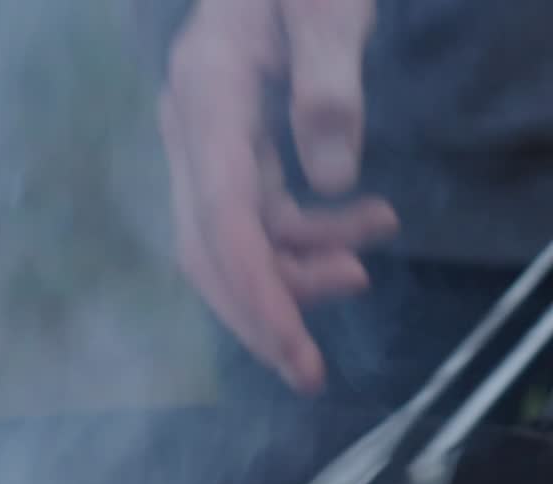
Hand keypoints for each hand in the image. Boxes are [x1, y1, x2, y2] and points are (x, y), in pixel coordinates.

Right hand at [160, 0, 397, 391]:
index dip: (256, 296)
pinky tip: (366, 225)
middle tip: (311, 371)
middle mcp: (192, 135)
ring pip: (238, 247)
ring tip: (367, 262)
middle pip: (209, 254)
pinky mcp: (234, 161)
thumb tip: (335, 179)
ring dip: (301, 273)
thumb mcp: (325, 3)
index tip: (294, 354)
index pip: (221, 222)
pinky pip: (263, 224)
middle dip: (262, 316)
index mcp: (205, 98)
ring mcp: (208, 151)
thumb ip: (330, 78)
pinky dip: (312, 242)